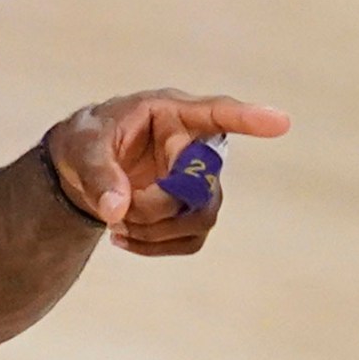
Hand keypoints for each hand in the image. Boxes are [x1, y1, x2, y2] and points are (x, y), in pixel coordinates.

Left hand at [47, 90, 290, 256]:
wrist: (78, 168)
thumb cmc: (86, 142)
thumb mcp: (81, 150)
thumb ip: (98, 175)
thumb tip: (117, 210)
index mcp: (172, 114)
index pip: (217, 113)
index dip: (247, 119)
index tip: (281, 123)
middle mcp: (194, 146)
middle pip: (203, 184)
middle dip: (158, 204)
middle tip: (118, 206)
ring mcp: (198, 181)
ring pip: (201, 217)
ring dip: (155, 229)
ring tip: (116, 220)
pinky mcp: (191, 211)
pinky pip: (191, 239)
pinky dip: (154, 246)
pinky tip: (121, 236)